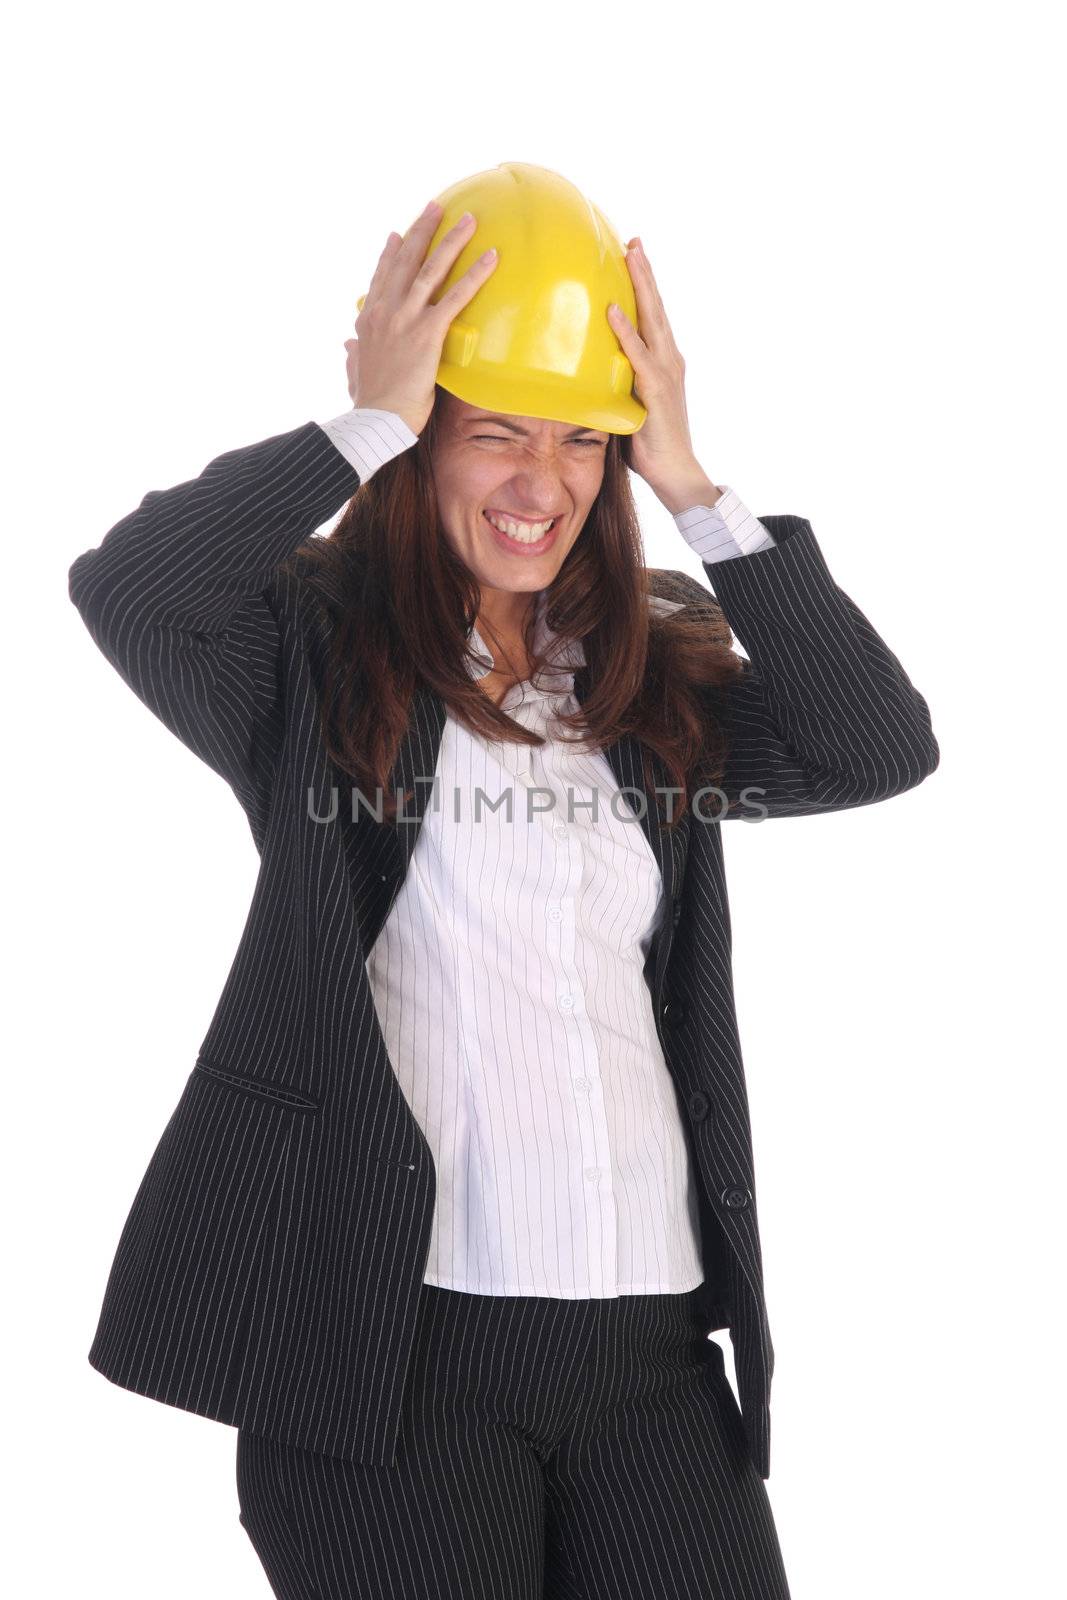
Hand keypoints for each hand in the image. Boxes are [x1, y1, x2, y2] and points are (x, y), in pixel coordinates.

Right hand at [344, 200, 498, 435]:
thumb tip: (348, 347)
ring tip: (469, 219)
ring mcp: (406, 318)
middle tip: (436, 208)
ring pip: (431, 268)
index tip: (397, 234)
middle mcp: (385, 310)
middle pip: (406, 259)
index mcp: (368, 320)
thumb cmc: (369, 403)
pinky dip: (475, 274)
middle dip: (422, 229)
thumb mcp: (355, 373)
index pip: (381, 277)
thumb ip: (353, 356)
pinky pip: (456, 296)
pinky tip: (491, 257)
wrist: (377, 418)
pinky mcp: (427, 332)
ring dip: (452, 240)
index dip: (390, 254)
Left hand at [607, 240, 708, 500]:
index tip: (632, 254)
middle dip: (645, 271)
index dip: (643, 284)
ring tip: (630, 255)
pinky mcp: (657, 391)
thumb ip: (615, 382)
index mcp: (663, 362)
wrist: (676, 473)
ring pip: (652, 320)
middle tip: (633, 240)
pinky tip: (613, 311)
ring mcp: (665, 372)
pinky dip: (626, 331)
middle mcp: (669, 359)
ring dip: (641, 286)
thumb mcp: (629, 404)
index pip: (652, 316)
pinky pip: (637, 355)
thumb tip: (586, 371)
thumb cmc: (650, 445)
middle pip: (655, 307)